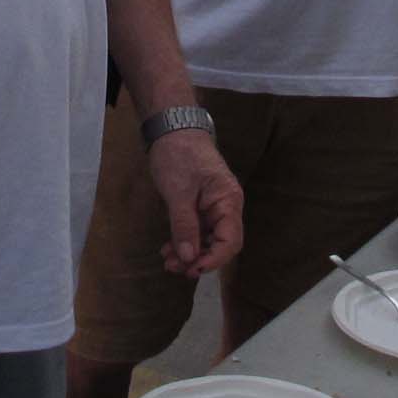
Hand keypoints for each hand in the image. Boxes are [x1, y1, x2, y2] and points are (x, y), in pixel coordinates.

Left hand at [145, 127, 243, 278]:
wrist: (171, 129)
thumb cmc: (178, 155)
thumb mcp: (178, 192)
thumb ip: (184, 225)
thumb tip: (189, 257)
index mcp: (228, 200)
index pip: (231, 240)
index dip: (213, 259)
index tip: (192, 269)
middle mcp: (226, 206)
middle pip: (220, 243)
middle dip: (199, 258)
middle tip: (173, 268)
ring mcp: (213, 207)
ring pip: (207, 239)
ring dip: (189, 252)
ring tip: (167, 261)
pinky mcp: (201, 206)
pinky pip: (198, 230)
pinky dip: (185, 241)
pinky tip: (169, 248)